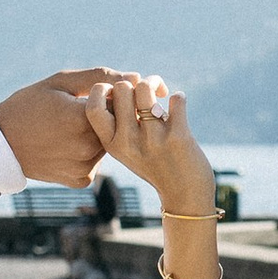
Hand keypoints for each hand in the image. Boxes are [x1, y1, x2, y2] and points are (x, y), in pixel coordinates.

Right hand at [0, 69, 134, 186]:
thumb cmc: (28, 105)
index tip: (91, 94)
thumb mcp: (60, 82)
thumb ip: (99, 77)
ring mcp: (86, 165)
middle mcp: (88, 145)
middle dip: (106, 115)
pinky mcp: (81, 179)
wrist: (0, 144)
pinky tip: (67, 145)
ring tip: (69, 128)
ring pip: (107, 143)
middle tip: (77, 112)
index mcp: (83, 117)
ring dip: (98, 134)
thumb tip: (137, 77)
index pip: (118, 102)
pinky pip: (97, 161)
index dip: (108, 95)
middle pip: (116, 124)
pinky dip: (88, 152)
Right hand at [87, 74, 218, 218]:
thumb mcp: (127, 151)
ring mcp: (153, 140)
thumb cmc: (154, 166)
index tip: (119, 93)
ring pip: (145, 88)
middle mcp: (128, 142)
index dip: (104, 90)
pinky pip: (176, 100)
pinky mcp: (178, 137)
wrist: (184, 196)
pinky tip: (177, 104)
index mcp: (111, 144)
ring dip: (155, 84)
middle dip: (134, 82)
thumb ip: (117, 124)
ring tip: (161, 93)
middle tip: (146, 91)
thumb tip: (120, 86)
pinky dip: (178, 97)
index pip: (93, 107)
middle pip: (121, 88)